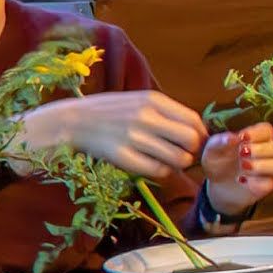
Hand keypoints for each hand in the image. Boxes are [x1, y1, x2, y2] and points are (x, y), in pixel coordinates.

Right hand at [15, 88, 205, 178]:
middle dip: (193, 151)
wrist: (71, 121)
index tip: (197, 142)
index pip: (194, 120)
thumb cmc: (110, 111)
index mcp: (153, 100)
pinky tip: (154, 167)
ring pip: (178, 158)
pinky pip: (157, 170)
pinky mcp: (122, 157)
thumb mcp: (139, 101)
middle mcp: (146, 117)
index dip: (201, 134)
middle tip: (185, 154)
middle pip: (191, 140)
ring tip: (169, 161)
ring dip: (179, 164)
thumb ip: (166, 112)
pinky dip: (162, 172)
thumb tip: (197, 128)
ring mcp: (134, 137)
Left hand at [194, 124, 272, 219]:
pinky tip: (241, 180)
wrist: (217, 185)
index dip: (257, 133)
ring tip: (243, 167)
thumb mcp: (212, 150)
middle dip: (262, 150)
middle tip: (242, 153)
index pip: (267, 130)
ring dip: (263, 165)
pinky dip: (256, 182)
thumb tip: (232, 137)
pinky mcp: (266, 186)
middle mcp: (268, 153)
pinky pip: (270, 184)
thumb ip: (219, 142)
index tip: (242, 137)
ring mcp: (269, 170)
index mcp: (257, 138)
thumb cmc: (217, 162)